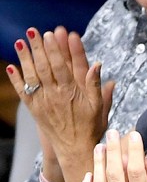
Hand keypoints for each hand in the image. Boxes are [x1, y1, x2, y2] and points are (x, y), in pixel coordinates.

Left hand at [6, 26, 113, 175]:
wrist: (75, 150)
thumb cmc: (89, 127)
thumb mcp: (99, 106)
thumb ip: (96, 85)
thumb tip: (98, 65)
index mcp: (72, 92)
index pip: (63, 66)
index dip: (57, 49)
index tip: (52, 33)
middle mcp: (56, 95)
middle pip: (45, 67)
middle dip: (38, 48)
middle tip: (33, 31)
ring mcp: (43, 102)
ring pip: (32, 76)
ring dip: (25, 59)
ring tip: (19, 42)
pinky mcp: (35, 109)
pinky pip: (23, 93)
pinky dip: (16, 80)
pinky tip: (11, 67)